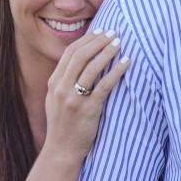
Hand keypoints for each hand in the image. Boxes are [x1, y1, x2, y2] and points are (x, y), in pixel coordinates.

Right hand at [44, 30, 130, 160]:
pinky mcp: (88, 109)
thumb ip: (65, 82)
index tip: (100, 31)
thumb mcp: (57, 100)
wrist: (62, 150)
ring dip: (107, 52)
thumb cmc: (64, 125)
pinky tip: (126, 62)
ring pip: (92, 67)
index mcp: (54, 83)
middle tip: (114, 32)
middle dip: (98, 40)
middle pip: (81, 55)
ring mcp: (74, 98)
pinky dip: (116, 71)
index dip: (86, 39)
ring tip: (120, 43)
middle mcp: (61, 88)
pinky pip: (104, 85)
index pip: (70, 53)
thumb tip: (81, 63)